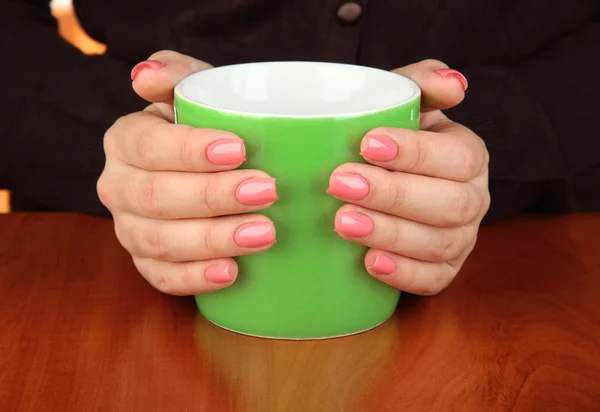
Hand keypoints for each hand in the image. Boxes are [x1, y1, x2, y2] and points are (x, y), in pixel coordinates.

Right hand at [97, 51, 277, 294]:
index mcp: (125, 141)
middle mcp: (119, 187)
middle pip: (155, 198)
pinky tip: (232, 273)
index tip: (240, 150)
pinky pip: (163, 278)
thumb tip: (145, 76)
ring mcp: (130, 229)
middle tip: (267, 191)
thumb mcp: (195, 90)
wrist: (206, 167)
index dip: (190, 150)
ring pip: (160, 242)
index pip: (148, 146)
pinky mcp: (148, 263)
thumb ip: (174, 73)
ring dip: (213, 239)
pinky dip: (196, 278)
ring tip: (264, 233)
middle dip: (213, 196)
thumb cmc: (206, 125)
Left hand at [328, 60, 489, 295]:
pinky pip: (433, 280)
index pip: (456, 156)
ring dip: (390, 234)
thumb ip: (423, 82)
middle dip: (392, 195)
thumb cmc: (395, 138)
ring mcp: (461, 239)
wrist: (390, 179)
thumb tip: (454, 85)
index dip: (415, 152)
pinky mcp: (443, 270)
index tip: (367, 144)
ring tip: (343, 222)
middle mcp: (473, 199)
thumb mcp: (406, 103)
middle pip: (448, 204)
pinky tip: (369, 263)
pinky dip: (403, 274)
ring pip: (438, 244)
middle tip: (340, 183)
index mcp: (469, 155)